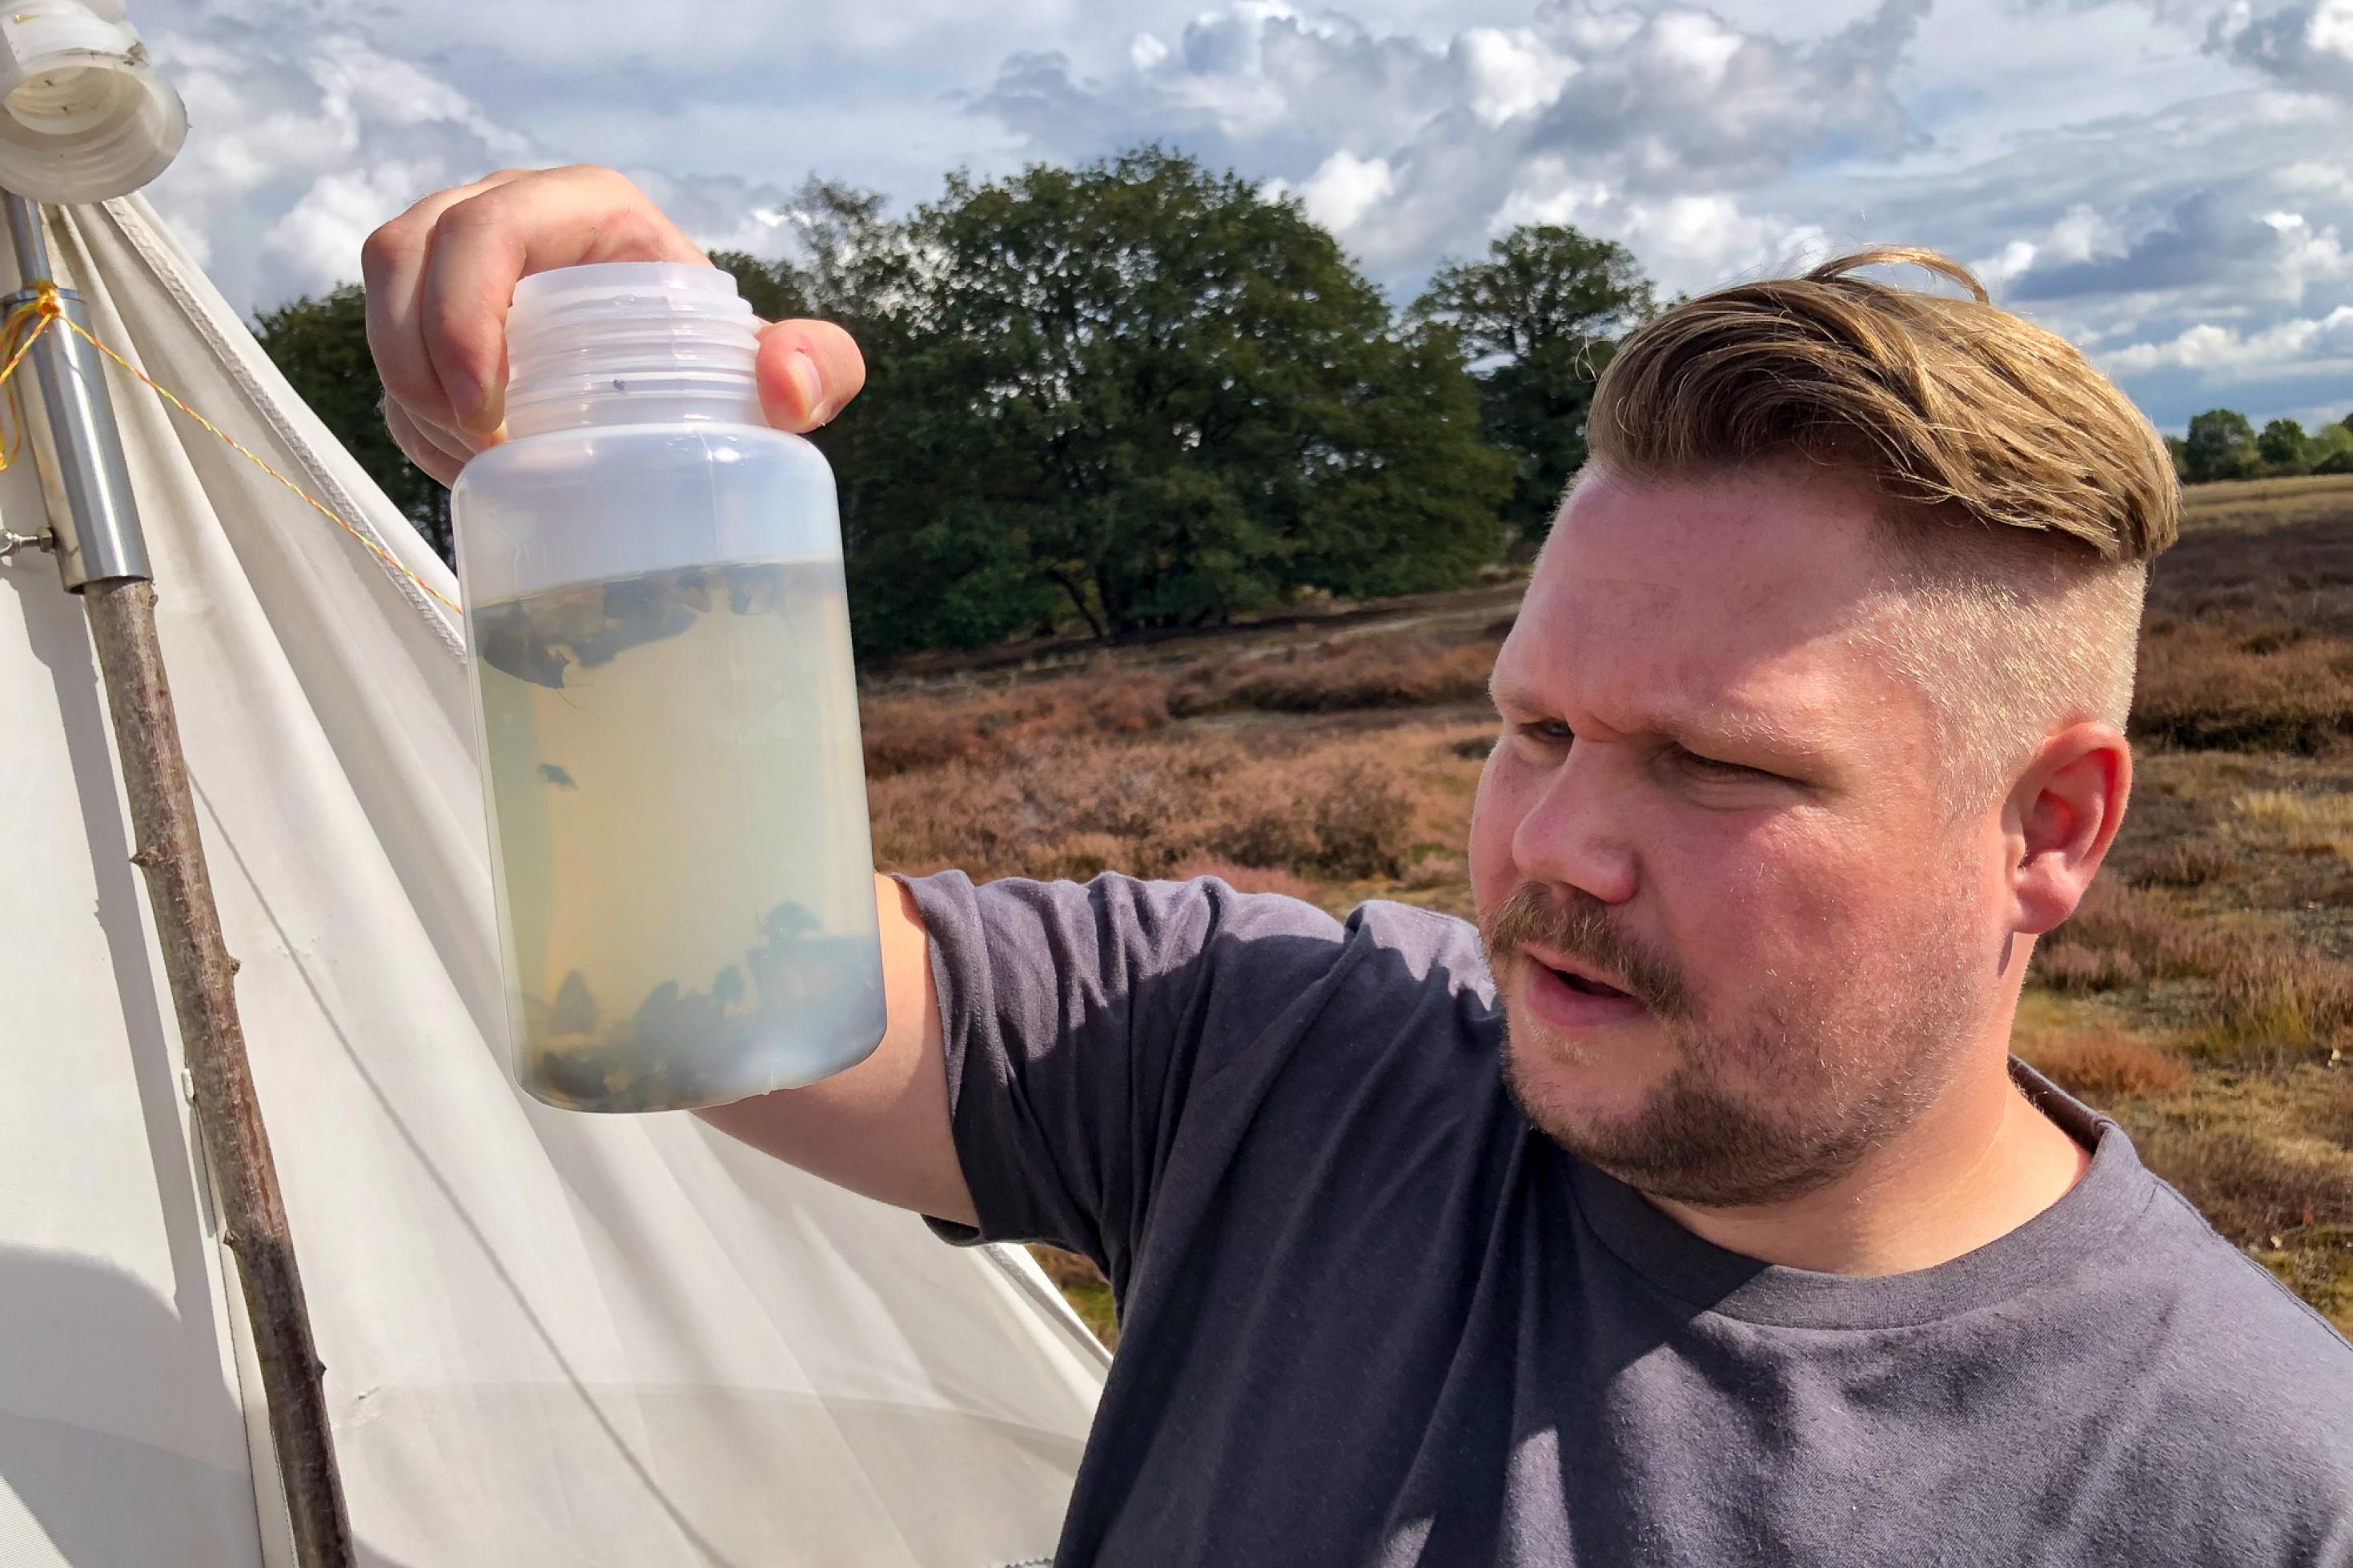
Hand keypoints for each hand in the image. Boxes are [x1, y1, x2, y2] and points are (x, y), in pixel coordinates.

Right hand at [360, 164, 866, 484]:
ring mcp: (456, 263)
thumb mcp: (780, 368)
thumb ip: (818, 367)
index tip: (492, 408)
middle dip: (421, 357)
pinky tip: (472, 465)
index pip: (485, 228)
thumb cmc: (729, 364)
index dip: (464, 312)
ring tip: (477, 459)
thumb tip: (787, 383)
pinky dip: (414, 415)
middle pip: (405, 254)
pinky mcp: (433, 319)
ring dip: (410, 386)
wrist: (695, 388)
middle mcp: (505, 214)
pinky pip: (391, 355)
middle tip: (480, 444)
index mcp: (582, 205)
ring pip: (383, 299)